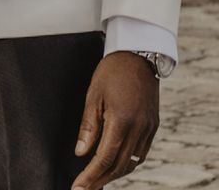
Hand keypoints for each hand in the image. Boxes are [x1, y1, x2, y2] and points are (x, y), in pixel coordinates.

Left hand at [72, 51, 159, 189]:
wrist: (137, 56)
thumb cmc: (111, 72)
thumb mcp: (93, 96)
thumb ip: (88, 127)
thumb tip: (81, 152)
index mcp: (121, 120)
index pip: (104, 158)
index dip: (90, 176)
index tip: (78, 187)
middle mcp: (139, 128)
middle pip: (119, 166)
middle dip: (101, 180)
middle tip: (85, 189)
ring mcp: (149, 128)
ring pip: (132, 162)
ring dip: (114, 174)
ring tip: (97, 181)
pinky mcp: (153, 125)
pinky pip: (141, 153)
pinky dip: (128, 163)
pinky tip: (116, 165)